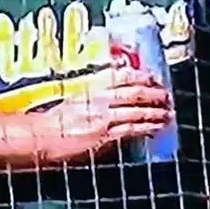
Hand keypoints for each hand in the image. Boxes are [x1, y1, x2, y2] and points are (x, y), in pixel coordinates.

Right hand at [33, 65, 172, 165]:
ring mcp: (101, 117)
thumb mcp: (74, 95)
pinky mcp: (103, 135)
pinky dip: (146, 127)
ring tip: (167, 113)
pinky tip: (156, 127)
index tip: (154, 77)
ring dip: (155, 112)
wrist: (41, 137)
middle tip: (167, 96)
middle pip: (132, 92)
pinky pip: (130, 129)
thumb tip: (117, 71)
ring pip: (135, 111)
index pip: (120, 75)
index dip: (140, 75)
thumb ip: (96, 86)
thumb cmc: (56, 119)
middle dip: (153, 93)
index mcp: (89, 86)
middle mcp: (97, 99)